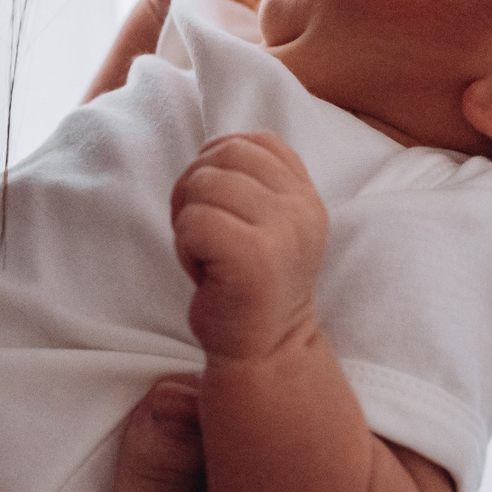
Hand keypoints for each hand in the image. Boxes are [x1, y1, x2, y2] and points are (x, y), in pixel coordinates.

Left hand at [171, 133, 326, 361]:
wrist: (266, 351)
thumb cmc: (249, 283)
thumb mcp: (267, 223)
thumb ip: (253, 181)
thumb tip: (212, 147)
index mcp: (305, 195)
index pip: (254, 140)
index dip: (218, 162)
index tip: (218, 204)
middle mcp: (301, 209)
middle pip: (223, 155)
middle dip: (196, 187)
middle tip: (203, 231)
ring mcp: (282, 232)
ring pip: (203, 185)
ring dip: (189, 219)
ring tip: (209, 254)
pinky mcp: (254, 257)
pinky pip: (194, 221)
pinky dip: (185, 246)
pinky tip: (205, 272)